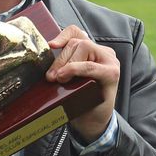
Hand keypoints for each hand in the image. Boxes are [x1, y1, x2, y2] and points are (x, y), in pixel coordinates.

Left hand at [46, 26, 118, 141]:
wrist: (92, 123)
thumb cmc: (79, 100)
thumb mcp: (69, 79)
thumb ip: (63, 64)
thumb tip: (43, 55)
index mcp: (93, 51)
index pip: (77, 32)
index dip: (62, 35)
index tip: (51, 45)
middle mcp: (104, 53)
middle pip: (77, 42)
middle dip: (60, 59)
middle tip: (50, 76)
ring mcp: (110, 62)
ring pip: (83, 48)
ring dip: (67, 63)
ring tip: (59, 79)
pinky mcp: (112, 73)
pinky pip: (89, 66)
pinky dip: (75, 69)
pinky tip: (65, 76)